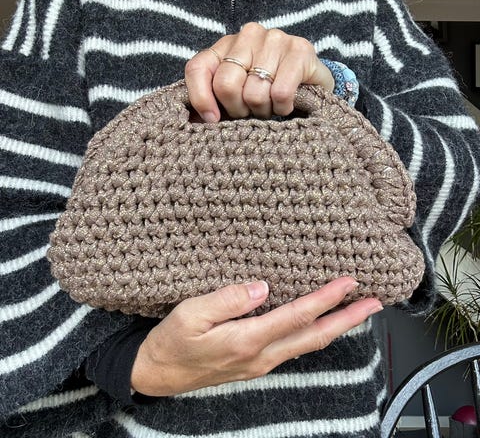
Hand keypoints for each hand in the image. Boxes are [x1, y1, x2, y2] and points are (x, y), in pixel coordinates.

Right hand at [131, 277, 382, 396]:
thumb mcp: (191, 314)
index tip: (348, 283)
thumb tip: (262, 288)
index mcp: (246, 340)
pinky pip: (294, 348)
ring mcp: (260, 364)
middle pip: (313, 337)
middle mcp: (260, 356)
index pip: (296, 316)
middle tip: (373, 303)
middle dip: (347, 319)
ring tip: (355, 312)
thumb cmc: (172, 341)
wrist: (159, 373)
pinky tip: (319, 325)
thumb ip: (228, 299)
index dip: (325, 299)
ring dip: (334, 327)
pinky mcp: (255, 364)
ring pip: (307, 345)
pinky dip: (314, 334)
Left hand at [184, 22, 333, 121]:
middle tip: (250, 111)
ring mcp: (275, 39)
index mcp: (225, 46)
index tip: (213, 120)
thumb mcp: (234, 96)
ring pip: (254, 93)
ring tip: (270, 105)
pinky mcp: (300, 50)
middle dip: (238, 109)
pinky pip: (281, 93)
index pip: (198, 69)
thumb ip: (211, 103)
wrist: (311, 84)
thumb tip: (196, 121)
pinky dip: (282, 107)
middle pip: (226, 85)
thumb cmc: (266, 92)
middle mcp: (248, 35)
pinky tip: (286, 104)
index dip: (201, 99)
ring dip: (263, 110)